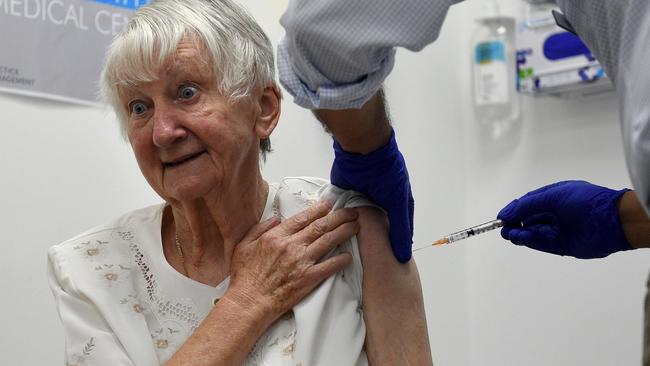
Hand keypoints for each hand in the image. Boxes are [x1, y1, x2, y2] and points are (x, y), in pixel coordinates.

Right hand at [228, 200, 359, 322]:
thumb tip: (275, 219)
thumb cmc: (244, 277)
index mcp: (276, 236)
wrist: (249, 302)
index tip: (328, 205)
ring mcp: (301, 262)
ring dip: (344, 231)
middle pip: (320, 226)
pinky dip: (341, 260)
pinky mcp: (308, 278)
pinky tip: (349, 256)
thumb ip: (259, 228)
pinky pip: (329, 266)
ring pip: (328, 241)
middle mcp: (291, 246)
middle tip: (351, 212)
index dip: (318, 210)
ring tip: (355, 226)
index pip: (303, 218)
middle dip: (338, 217)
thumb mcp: (244, 245)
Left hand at [331, 130, 413, 262]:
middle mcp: (379, 203)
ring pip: (358, 223)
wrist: (362, 151)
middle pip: (376, 228)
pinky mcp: (345, 197)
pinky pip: (342, 214)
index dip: (392, 247)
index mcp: (396, 204)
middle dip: (371, 242)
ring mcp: (362, 200)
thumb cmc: (387, 175)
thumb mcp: (398, 205)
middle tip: (365, 265)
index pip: (396, 231)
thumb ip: (400, 231)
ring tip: (347, 256)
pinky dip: (339, 223)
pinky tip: (335, 239)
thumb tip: (404, 256)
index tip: (388, 264)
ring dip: (353, 234)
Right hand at [497, 180, 631, 258]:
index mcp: (555, 198)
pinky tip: (522, 238)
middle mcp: (556, 214)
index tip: (501, 217)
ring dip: (520, 234)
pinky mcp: (564, 246)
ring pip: (534, 233)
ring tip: (510, 234)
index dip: (514, 210)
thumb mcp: (552, 196)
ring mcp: (560, 230)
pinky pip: (542, 244)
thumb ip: (527, 205)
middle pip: (529, 220)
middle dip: (514, 224)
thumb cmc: (585, 201)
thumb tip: (507, 213)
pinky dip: (530, 241)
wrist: (612, 221)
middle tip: (503, 228)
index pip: (528, 204)